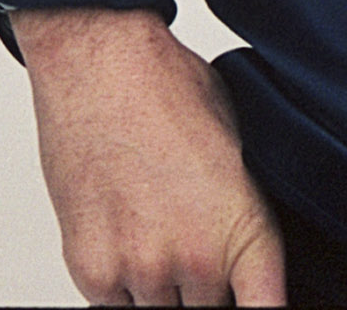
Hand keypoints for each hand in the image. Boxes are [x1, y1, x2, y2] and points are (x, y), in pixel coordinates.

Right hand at [10, 5, 285, 305]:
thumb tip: (246, 261)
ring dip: (162, 288)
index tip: (255, 303)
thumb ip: (243, 218)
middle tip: (196, 247)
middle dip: (208, 290)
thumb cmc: (167, 89)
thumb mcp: (238, 151)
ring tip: (157, 229)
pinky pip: (115, 306)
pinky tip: (126, 233)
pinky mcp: (91, 270)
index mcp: (245, 231)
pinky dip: (121, 283)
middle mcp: (195, 260)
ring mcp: (140, 270)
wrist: (100, 60)